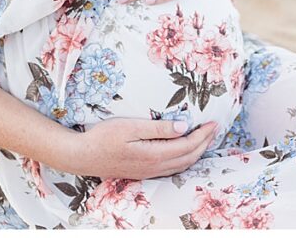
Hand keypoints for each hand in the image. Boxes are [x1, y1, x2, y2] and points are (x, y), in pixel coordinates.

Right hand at [62, 118, 218, 178]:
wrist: (81, 155)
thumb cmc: (103, 137)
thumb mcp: (132, 127)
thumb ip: (159, 128)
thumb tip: (184, 127)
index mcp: (153, 155)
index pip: (187, 146)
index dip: (203, 135)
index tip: (213, 122)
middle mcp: (153, 167)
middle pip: (188, 158)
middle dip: (204, 143)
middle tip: (214, 129)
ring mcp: (147, 172)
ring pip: (181, 166)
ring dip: (196, 153)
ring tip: (205, 139)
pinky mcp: (142, 172)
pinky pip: (171, 169)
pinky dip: (184, 160)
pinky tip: (184, 152)